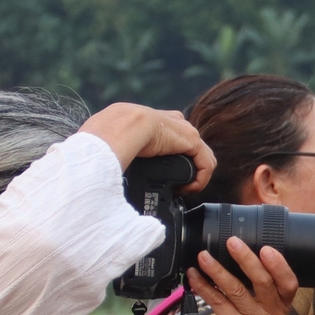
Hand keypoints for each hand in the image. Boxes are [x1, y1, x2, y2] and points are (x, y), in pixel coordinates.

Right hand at [79, 104, 217, 191]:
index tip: (166, 181)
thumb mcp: (117, 143)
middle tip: (176, 189)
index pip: (176, 141)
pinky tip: (188, 189)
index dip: (176, 161)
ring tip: (182, 192)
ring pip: (203, 158)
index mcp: (158, 122)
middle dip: (190, 171)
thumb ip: (121, 152)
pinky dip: (200, 179)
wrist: (120, 126)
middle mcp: (175, 124)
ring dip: (196, 178)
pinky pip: (206, 163)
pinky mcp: (191, 140)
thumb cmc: (109, 134)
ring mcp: (185, 131)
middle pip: (192, 151)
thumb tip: (109, 171)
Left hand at [187, 238, 298, 314]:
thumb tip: (240, 255)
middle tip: (232, 242)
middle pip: (263, 282)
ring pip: (236, 290)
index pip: (289, 283)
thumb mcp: (261, 314)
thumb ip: (259, 292)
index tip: (265, 248)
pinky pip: (217, 301)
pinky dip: (203, 286)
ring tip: (203, 255)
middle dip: (246, 259)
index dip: (279, 265)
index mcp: (282, 308)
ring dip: (217, 270)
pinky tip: (194, 275)